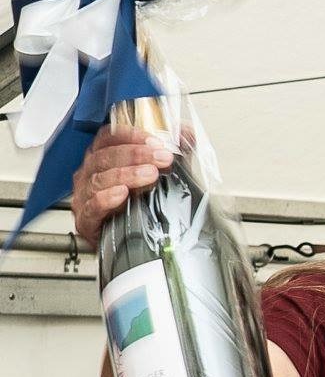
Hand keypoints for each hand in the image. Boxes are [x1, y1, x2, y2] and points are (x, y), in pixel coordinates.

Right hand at [69, 126, 174, 247]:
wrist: (132, 242)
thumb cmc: (141, 203)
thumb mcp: (160, 173)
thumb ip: (174, 152)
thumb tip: (188, 134)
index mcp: (104, 157)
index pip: (109, 137)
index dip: (131, 135)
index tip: (156, 142)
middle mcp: (91, 173)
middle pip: (105, 156)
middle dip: (135, 154)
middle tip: (162, 158)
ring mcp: (85, 196)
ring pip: (99, 179)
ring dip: (126, 174)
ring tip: (150, 174)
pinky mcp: (86, 221)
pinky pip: (91, 207)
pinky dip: (105, 199)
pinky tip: (121, 194)